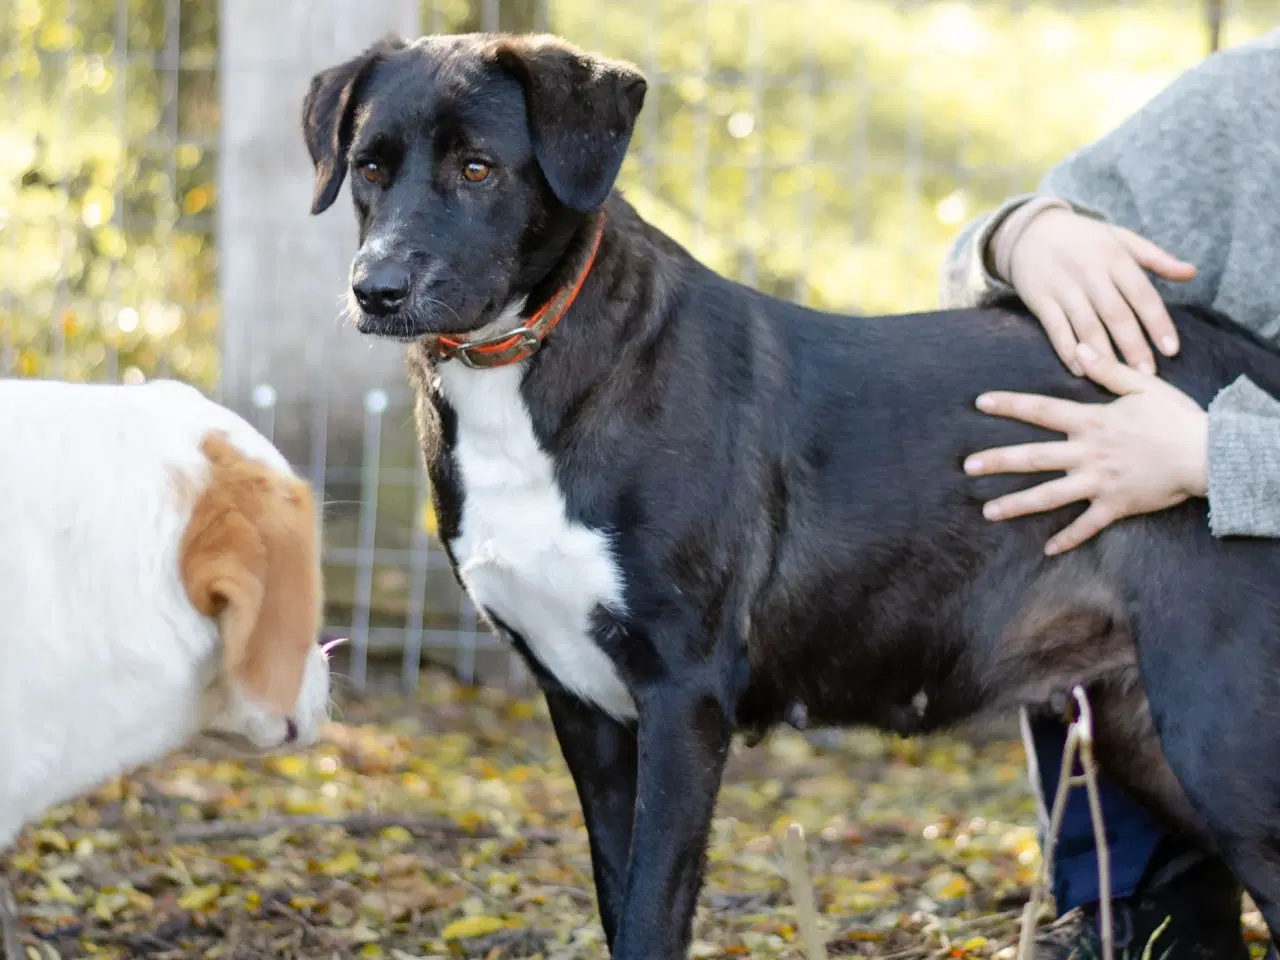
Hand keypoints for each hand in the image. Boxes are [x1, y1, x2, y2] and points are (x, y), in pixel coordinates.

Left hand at [963, 343, 1207, 554]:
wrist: (1208, 454)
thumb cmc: (1175, 417)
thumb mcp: (1142, 386)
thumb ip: (1106, 369)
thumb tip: (1078, 349)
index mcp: (1092, 422)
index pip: (1041, 410)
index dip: (1010, 405)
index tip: (980, 403)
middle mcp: (1088, 453)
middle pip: (1034, 457)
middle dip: (998, 461)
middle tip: (967, 466)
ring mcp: (1099, 482)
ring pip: (1050, 495)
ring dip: (1017, 504)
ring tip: (988, 512)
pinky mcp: (1116, 505)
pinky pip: (1087, 525)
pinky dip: (1068, 538)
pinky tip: (1046, 549)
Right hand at [999, 207, 1196, 375]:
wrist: (1031, 230)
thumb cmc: (1084, 237)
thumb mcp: (1121, 238)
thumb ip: (1156, 258)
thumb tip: (1191, 273)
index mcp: (1115, 257)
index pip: (1142, 294)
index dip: (1158, 323)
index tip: (1171, 350)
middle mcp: (1089, 272)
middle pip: (1116, 315)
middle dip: (1133, 347)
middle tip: (1147, 375)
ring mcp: (1063, 287)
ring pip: (1086, 326)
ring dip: (1103, 354)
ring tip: (1117, 376)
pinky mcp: (1039, 299)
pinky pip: (1055, 329)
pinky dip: (1067, 351)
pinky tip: (1080, 369)